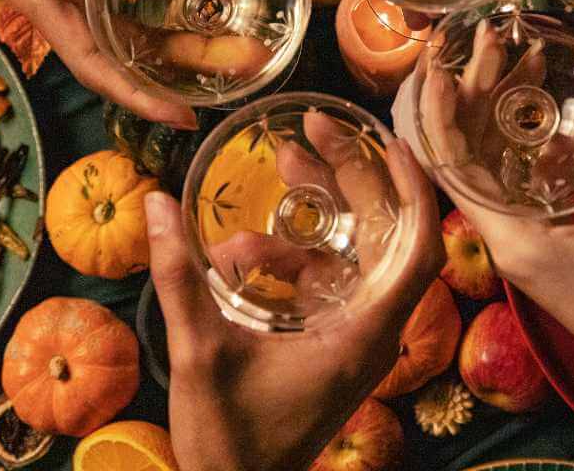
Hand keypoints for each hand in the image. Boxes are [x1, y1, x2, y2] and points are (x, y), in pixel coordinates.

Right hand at [146, 138, 443, 470]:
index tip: (391, 142)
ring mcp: (353, 339)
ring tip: (278, 169)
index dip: (414, 192)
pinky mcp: (332, 346)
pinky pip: (327, 284)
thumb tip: (156, 204)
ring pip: (352, 257)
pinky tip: (241, 251)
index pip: (418, 252)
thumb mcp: (199, 353)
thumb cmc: (229, 439)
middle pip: (385, 238)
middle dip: (351, 179)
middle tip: (308, 133)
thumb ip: (179, 277)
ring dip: (316, 216)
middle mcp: (371, 334)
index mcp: (363, 335)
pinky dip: (294, 259)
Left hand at [423, 65, 573, 416]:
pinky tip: (557, 118)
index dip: (438, 115)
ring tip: (515, 61)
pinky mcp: (545, 248)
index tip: (435, 64)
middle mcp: (504, 240)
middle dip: (474, 99)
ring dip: (501, 120)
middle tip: (486, 43)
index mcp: (510, 238)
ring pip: (494, 169)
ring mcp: (523, 244)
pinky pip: (523, 188)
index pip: (449, 167)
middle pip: (468, 159)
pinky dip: (533, 151)